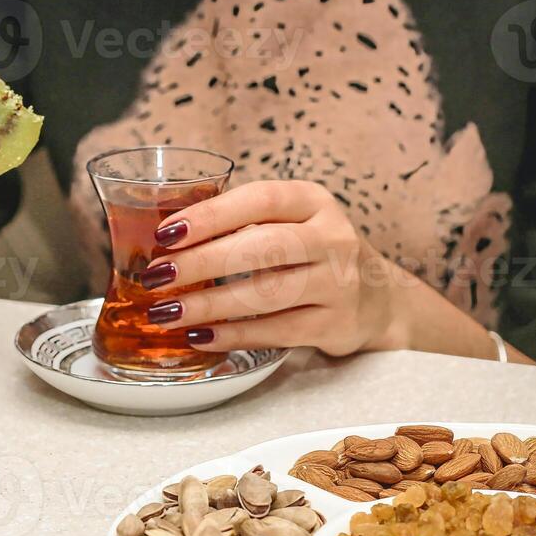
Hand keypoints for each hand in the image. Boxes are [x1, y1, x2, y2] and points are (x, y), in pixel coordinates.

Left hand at [139, 180, 407, 355]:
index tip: (166, 234)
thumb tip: (166, 240)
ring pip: (268, 293)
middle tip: (157, 276)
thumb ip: (243, 222)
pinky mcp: (336, 323)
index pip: (260, 200)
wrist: (378, 298)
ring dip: (210, 304)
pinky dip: (235, 335)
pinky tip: (201, 336)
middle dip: (202, 262)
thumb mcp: (290, 222)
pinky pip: (278, 331)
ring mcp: (338, 282)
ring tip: (167, 312)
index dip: (211, 215)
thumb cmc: (312, 253)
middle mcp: (332, 237)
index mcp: (313, 201)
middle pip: (262, 247)